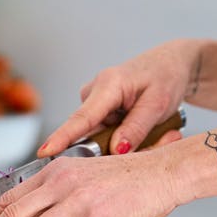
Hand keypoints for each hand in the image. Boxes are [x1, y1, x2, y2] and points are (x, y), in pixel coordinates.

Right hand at [39, 40, 198, 156]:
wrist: (172, 64)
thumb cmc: (166, 77)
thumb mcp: (159, 104)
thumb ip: (137, 128)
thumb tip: (117, 149)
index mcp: (108, 84)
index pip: (81, 118)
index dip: (62, 137)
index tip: (45, 151)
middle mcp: (95, 92)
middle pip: (92, 134)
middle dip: (118, 148)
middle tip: (154, 142)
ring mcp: (95, 101)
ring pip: (101, 137)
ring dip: (126, 142)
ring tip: (156, 130)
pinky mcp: (100, 110)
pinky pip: (106, 134)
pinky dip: (125, 137)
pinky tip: (144, 128)